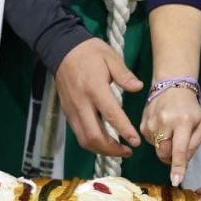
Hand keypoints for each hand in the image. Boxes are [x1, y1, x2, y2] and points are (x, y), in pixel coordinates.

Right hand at [56, 38, 143, 156]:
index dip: (124, 131)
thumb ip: (124, 74)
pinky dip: (92, 142)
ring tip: (117, 151)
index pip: (111, 115)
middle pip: (94, 135)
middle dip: (112, 149)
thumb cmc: (89, 52)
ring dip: (101, 150)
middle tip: (128, 151)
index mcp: (94, 88)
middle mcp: (81, 102)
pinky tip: (104, 141)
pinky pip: (78, 133)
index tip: (136, 142)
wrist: (61, 49)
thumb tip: (139, 88)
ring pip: (84, 139)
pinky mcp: (67, 112)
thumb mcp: (110, 56)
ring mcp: (72, 109)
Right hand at [140, 85, 200, 185]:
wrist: (172, 87)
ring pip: (156, 148)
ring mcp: (150, 122)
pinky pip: (149, 141)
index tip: (175, 180)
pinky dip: (157, 140)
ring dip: (165, 147)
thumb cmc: (190, 108)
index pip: (179, 149)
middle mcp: (164, 122)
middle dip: (171, 157)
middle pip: (164, 153)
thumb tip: (183, 161)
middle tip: (178, 149)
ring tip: (171, 132)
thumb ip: (194, 144)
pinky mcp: (142, 123)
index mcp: (183, 122)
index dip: (177, 166)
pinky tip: (162, 128)